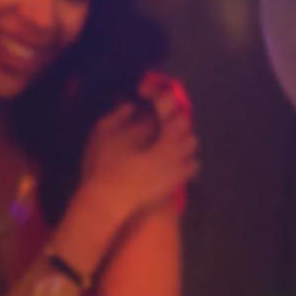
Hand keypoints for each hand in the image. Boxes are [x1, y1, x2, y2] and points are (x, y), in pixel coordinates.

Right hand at [78, 76, 197, 220]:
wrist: (107, 203)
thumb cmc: (103, 166)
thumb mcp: (104, 133)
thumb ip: (119, 115)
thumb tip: (132, 105)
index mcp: (158, 132)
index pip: (167, 103)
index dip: (157, 94)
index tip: (142, 92)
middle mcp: (175, 146)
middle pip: (183, 122)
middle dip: (170, 114)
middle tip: (154, 114)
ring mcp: (179, 166)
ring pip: (191, 143)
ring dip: (180, 135)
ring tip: (164, 136)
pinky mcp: (176, 182)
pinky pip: (192, 165)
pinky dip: (185, 157)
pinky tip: (171, 158)